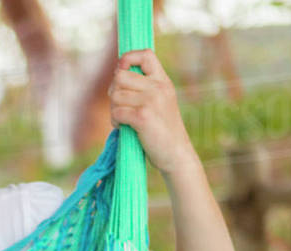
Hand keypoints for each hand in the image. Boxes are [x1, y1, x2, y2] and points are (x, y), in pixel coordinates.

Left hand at [109, 49, 197, 174]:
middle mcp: (158, 88)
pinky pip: (116, 112)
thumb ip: (145, 88)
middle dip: (114, 91)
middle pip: (120, 76)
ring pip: (115, 95)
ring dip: (113, 109)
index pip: (145, 55)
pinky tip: (123, 128)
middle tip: (120, 105)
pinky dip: (115, 121)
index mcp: (163, 81)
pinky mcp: (143, 117)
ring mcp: (151, 101)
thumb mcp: (161, 102)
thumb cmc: (163, 131)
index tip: (122, 71)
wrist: (176, 155)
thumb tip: (117, 75)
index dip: (128, 59)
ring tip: (123, 119)